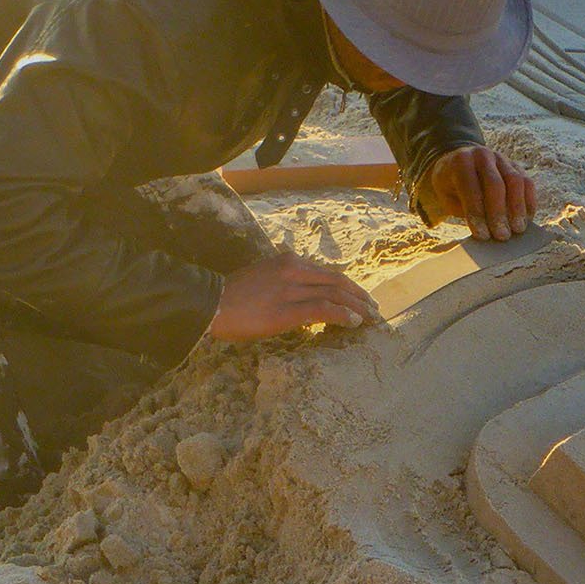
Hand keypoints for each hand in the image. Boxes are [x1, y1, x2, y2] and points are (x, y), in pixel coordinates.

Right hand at [208, 257, 379, 340]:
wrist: (210, 303)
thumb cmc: (231, 295)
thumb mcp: (262, 277)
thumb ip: (285, 281)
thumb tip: (302, 296)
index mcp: (288, 261)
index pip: (327, 273)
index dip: (349, 286)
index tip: (361, 297)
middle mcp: (294, 270)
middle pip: (337, 282)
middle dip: (359, 296)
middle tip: (374, 309)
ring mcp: (291, 289)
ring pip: (334, 294)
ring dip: (357, 307)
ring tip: (370, 318)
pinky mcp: (286, 310)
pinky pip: (322, 310)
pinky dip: (342, 315)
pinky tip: (353, 323)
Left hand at [420, 146, 536, 241]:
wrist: (458, 164)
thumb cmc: (451, 187)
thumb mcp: (448, 197)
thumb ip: (464, 211)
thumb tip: (487, 233)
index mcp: (460, 162)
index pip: (471, 189)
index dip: (477, 213)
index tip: (482, 236)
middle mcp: (482, 155)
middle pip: (495, 184)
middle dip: (499, 213)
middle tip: (502, 236)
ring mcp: (501, 158)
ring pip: (515, 181)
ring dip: (518, 208)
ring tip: (517, 230)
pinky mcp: (516, 165)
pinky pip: (527, 182)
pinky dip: (529, 202)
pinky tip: (527, 219)